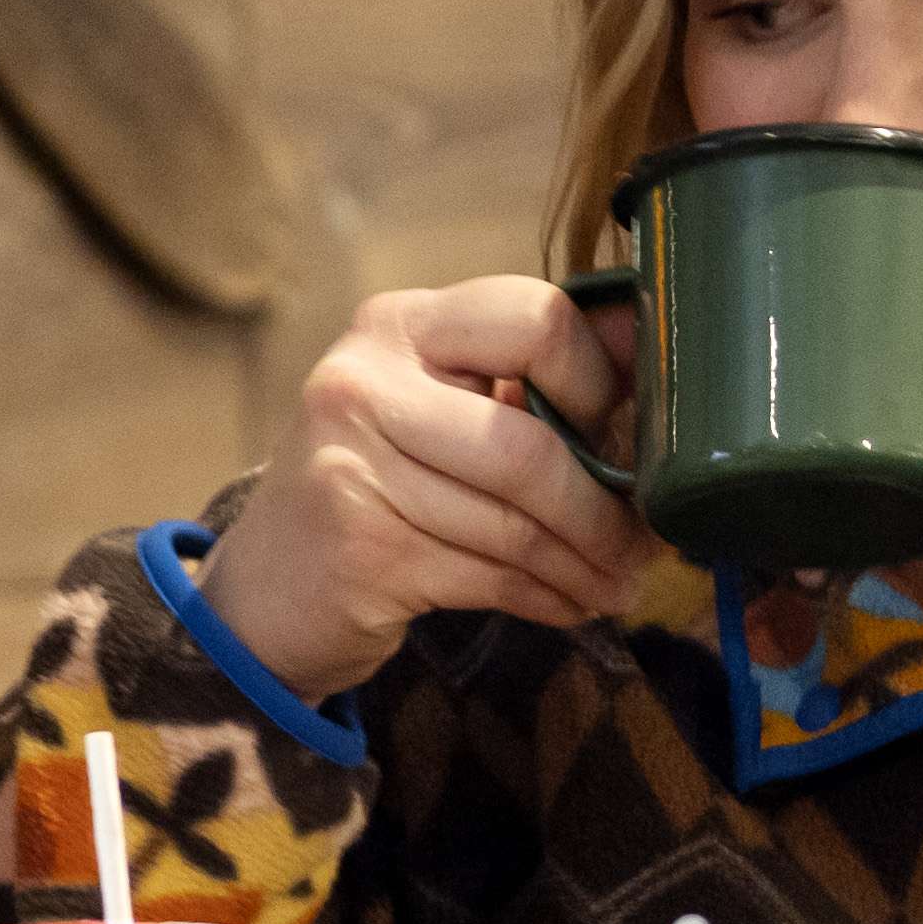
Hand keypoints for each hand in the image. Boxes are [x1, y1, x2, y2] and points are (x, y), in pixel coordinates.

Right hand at [178, 273, 649, 701]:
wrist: (266, 589)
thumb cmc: (379, 485)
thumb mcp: (439, 407)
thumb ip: (529, 377)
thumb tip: (656, 343)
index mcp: (399, 324)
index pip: (535, 318)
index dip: (603, 382)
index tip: (630, 434)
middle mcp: (361, 382)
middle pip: (529, 442)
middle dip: (606, 507)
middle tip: (647, 541)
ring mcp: (349, 466)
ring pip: (515, 523)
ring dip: (586, 565)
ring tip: (620, 583)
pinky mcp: (358, 550)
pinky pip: (490, 575)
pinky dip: (548, 597)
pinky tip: (570, 604)